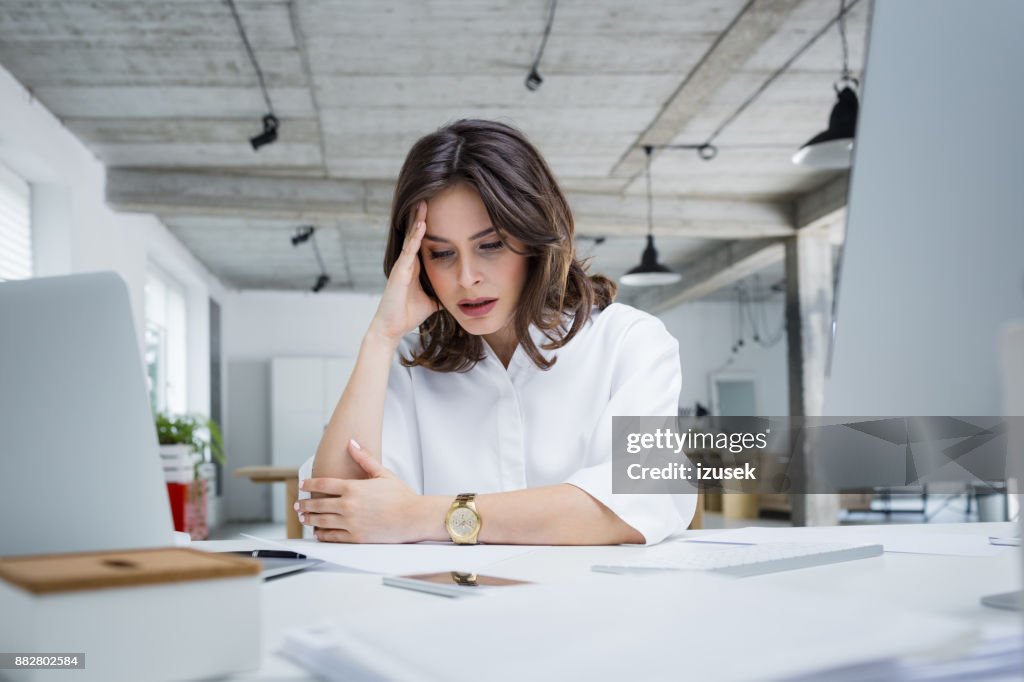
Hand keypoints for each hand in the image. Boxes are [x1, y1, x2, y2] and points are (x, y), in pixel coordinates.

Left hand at [296, 439, 426, 542]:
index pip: (323, 484)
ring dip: (309, 519)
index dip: (309, 484)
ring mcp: (351, 522)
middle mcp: (348, 505)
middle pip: (318, 504)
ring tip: (303, 518)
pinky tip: (318, 533)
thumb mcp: (382, 473)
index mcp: (353, 488)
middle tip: (298, 505)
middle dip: (305, 504)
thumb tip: (352, 443)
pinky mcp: (356, 537)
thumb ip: (364, 458)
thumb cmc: (401, 495)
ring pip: (322, 522)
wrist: (414, 516)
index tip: (303, 485)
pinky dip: (322, 534)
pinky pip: (333, 537)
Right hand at [369, 201, 438, 342]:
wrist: (392, 328)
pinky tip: (421, 225)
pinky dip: (415, 238)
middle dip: (421, 217)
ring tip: (423, 203)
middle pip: (415, 235)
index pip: (423, 242)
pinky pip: (408, 251)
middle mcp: (407, 263)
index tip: (438, 211)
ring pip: (411, 239)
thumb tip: (460, 292)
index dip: (428, 227)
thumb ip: (443, 292)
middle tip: (429, 196)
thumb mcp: (433, 301)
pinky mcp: (399, 272)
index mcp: (415, 267)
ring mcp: (401, 266)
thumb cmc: (409, 314)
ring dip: (417, 221)